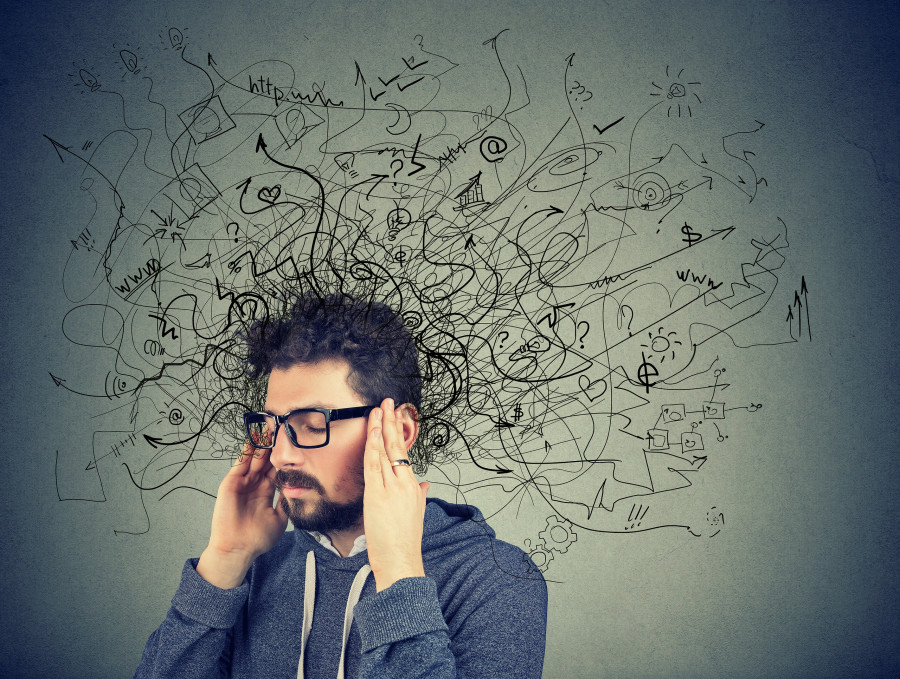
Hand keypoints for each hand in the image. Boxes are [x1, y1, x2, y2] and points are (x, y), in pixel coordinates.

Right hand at [196, 439, 287, 588]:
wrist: (238, 549)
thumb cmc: (257, 539)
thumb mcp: (280, 519)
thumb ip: (287, 503)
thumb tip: (300, 490)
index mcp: (266, 493)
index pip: (277, 471)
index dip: (285, 460)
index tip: (294, 446)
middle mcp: (255, 486)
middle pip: (266, 462)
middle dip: (274, 448)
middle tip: (283, 430)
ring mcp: (243, 483)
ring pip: (254, 460)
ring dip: (261, 445)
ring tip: (269, 429)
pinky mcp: (232, 483)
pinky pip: (240, 463)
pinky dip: (247, 451)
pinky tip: (254, 439)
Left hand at [363, 398, 428, 591]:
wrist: (401, 561)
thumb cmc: (405, 542)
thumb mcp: (417, 514)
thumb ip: (420, 495)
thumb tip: (424, 485)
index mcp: (412, 487)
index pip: (403, 452)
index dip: (398, 432)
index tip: (395, 415)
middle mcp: (404, 484)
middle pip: (395, 447)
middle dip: (390, 422)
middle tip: (387, 403)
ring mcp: (390, 488)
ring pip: (383, 453)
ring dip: (379, 429)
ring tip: (377, 411)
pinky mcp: (376, 495)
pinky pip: (373, 466)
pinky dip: (372, 448)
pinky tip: (371, 434)